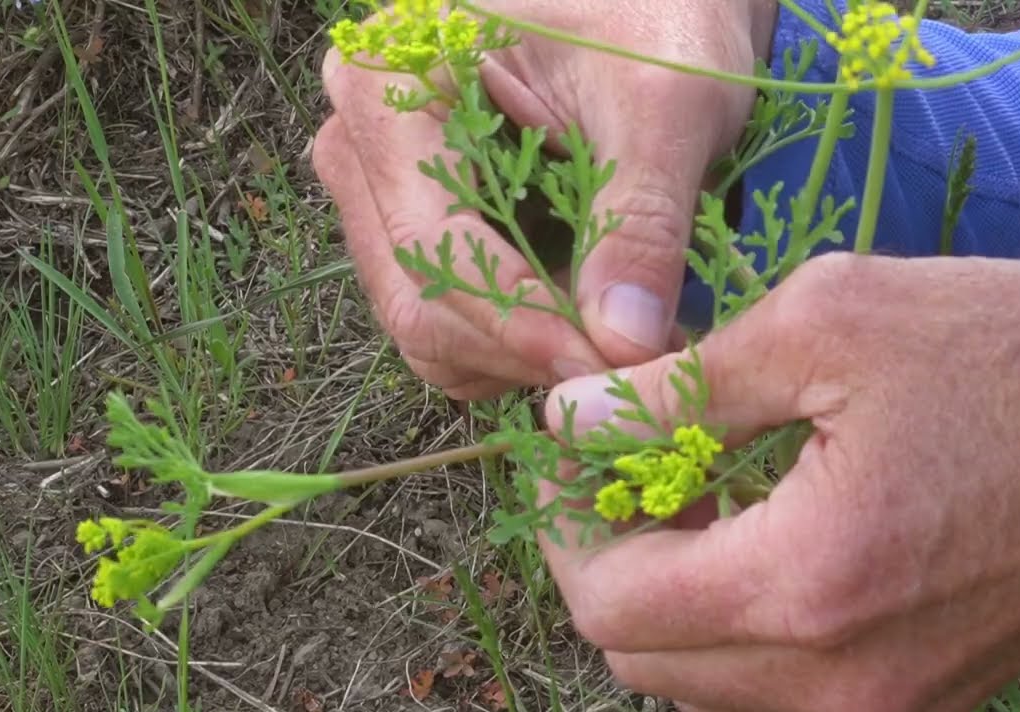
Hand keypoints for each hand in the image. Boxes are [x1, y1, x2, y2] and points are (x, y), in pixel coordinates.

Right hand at [311, 0, 779, 399]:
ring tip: (614, 337)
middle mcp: (357, 149)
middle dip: (522, 350)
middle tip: (627, 366)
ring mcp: (376, 197)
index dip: (520, 321)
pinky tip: (580, 322)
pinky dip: (510, 350)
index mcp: (387, 90)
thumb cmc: (649, 20)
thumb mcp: (663, 103)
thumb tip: (621, 344)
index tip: (609, 365)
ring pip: (424, 330)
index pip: (435, 243)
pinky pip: (441, 328)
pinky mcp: (409, 232)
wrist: (643, 6)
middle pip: (416, 301)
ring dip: (519, 359)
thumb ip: (641, 218)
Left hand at [538, 253, 1019, 711]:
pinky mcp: (918, 705)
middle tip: (614, 469)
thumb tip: (563, 419)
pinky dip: (729, 627)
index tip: (566, 457)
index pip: (608, 602)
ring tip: (681, 497)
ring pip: (696, 682)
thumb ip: (676, 384)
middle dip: (602, 559)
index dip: (562, 526)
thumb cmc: (1006, 352)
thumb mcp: (829, 323)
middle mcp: (842, 684)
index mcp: (809, 585)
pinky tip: (748, 540)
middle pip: (640, 653)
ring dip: (663, 596)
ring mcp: (886, 710)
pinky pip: (767, 693)